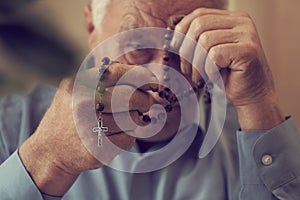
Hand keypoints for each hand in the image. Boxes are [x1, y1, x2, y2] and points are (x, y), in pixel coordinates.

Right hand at [19, 62, 157, 195]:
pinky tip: (116, 135)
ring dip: (135, 120)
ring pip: (133, 120)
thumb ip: (105, 76)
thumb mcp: (79, 86)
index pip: (123, 74)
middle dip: (146, 100)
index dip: (144, 78)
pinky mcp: (97, 148)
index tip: (152, 84)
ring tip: (124, 120)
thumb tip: (143, 77)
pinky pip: (128, 140)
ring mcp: (89, 127)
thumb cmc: (72, 113)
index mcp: (82, 83)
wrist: (51, 149)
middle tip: (148, 103)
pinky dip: (128, 137)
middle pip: (132, 98)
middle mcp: (84, 103)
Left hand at [171, 8, 283, 129]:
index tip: (175, 47)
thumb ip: (197, 38)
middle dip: (186, 50)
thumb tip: (172, 31)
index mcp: (232, 19)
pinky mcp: (248, 50)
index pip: (199, 14)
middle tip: (187, 70)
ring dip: (197, 64)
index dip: (182, 30)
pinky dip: (209, 70)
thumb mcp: (209, 53)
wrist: (251, 96)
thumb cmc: (228, 76)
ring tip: (200, 77)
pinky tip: (216, 78)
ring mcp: (247, 34)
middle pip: (199, 25)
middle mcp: (242, 22)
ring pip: (204, 41)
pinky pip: (214, 55)